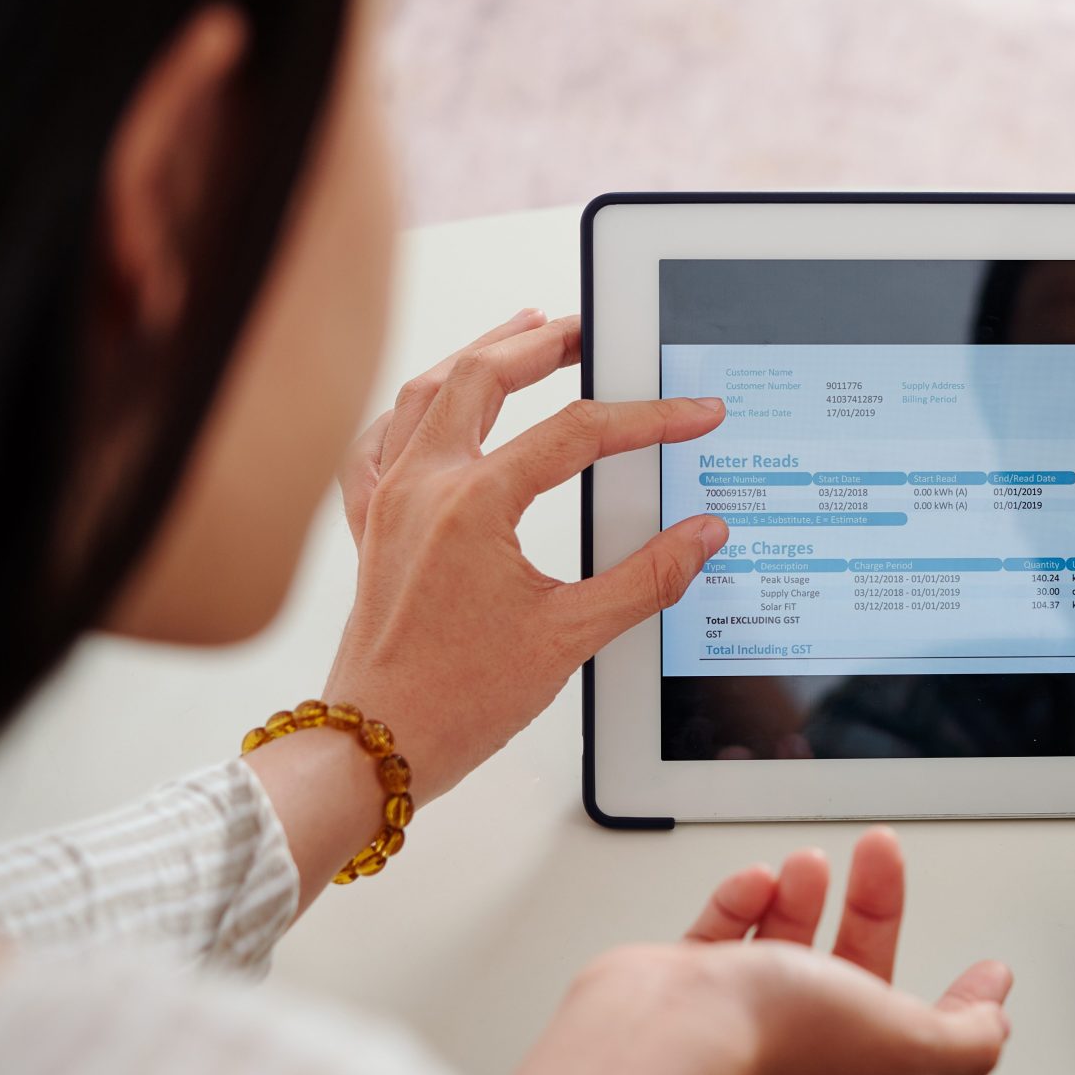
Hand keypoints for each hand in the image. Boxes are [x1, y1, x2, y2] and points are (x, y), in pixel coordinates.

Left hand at [325, 310, 727, 803]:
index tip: (693, 415)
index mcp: (473, 505)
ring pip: (427, 393)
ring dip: (479, 354)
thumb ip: (647, 578)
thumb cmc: (456, 701)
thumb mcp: (570, 637)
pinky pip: (380, 443)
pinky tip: (431, 405)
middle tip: (594, 328)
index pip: (577, 433)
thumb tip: (703, 534)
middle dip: (545, 341)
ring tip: (523, 329)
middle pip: (484, 374)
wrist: (374, 747)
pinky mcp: (371, 527)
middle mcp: (423, 487)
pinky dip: (411, 411)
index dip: (648, 418)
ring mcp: (388, 502)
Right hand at [501, 829, 1013, 1074]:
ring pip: (788, 948)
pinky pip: (723, 936)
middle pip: (857, 972)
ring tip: (806, 863)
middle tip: (879, 853)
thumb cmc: (770, 1040)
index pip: (929, 1041)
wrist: (661, 1032)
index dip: (968, 1006)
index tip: (990, 971)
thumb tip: (996, 1029)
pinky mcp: (691, 992)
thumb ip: (962, 1039)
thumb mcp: (903, 1036)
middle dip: (874, 907)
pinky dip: (742, 900)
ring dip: (804, 897)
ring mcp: (742, 1021)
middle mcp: (800, 1051)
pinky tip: (755, 880)